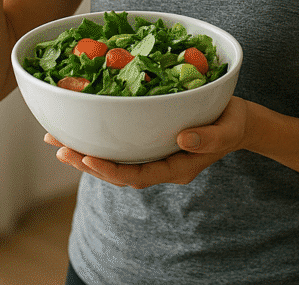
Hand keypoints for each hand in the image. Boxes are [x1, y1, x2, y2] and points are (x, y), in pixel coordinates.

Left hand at [44, 96, 250, 188]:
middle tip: (59, 149)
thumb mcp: (226, 131)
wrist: (238, 122)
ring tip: (59, 141)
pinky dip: (102, 140)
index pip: (138, 176)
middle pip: (119, 172)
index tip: (88, 158)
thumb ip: (207, 138)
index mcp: (177, 167)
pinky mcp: (153, 141)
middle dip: (87, 162)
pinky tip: (85, 130)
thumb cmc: (233, 125)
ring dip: (87, 152)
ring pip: (117, 160)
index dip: (111, 170)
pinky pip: (124, 147)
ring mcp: (156, 155)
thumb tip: (180, 138)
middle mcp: (161, 165)